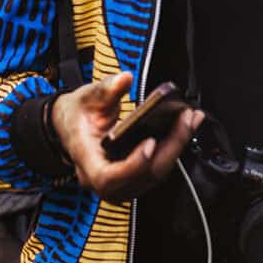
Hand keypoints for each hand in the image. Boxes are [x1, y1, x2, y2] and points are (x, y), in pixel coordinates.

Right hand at [51, 72, 202, 201]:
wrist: (72, 126)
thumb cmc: (77, 115)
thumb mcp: (87, 97)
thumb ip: (106, 89)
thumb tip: (124, 79)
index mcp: (86, 160)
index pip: (107, 177)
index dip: (132, 165)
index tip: (150, 142)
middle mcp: (102, 179)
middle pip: (142, 175)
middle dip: (170, 147)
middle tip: (185, 120)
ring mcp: (120, 183)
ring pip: (154, 174)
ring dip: (177, 147)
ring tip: (190, 119)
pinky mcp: (134, 178)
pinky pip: (157, 168)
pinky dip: (174, 148)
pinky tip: (185, 127)